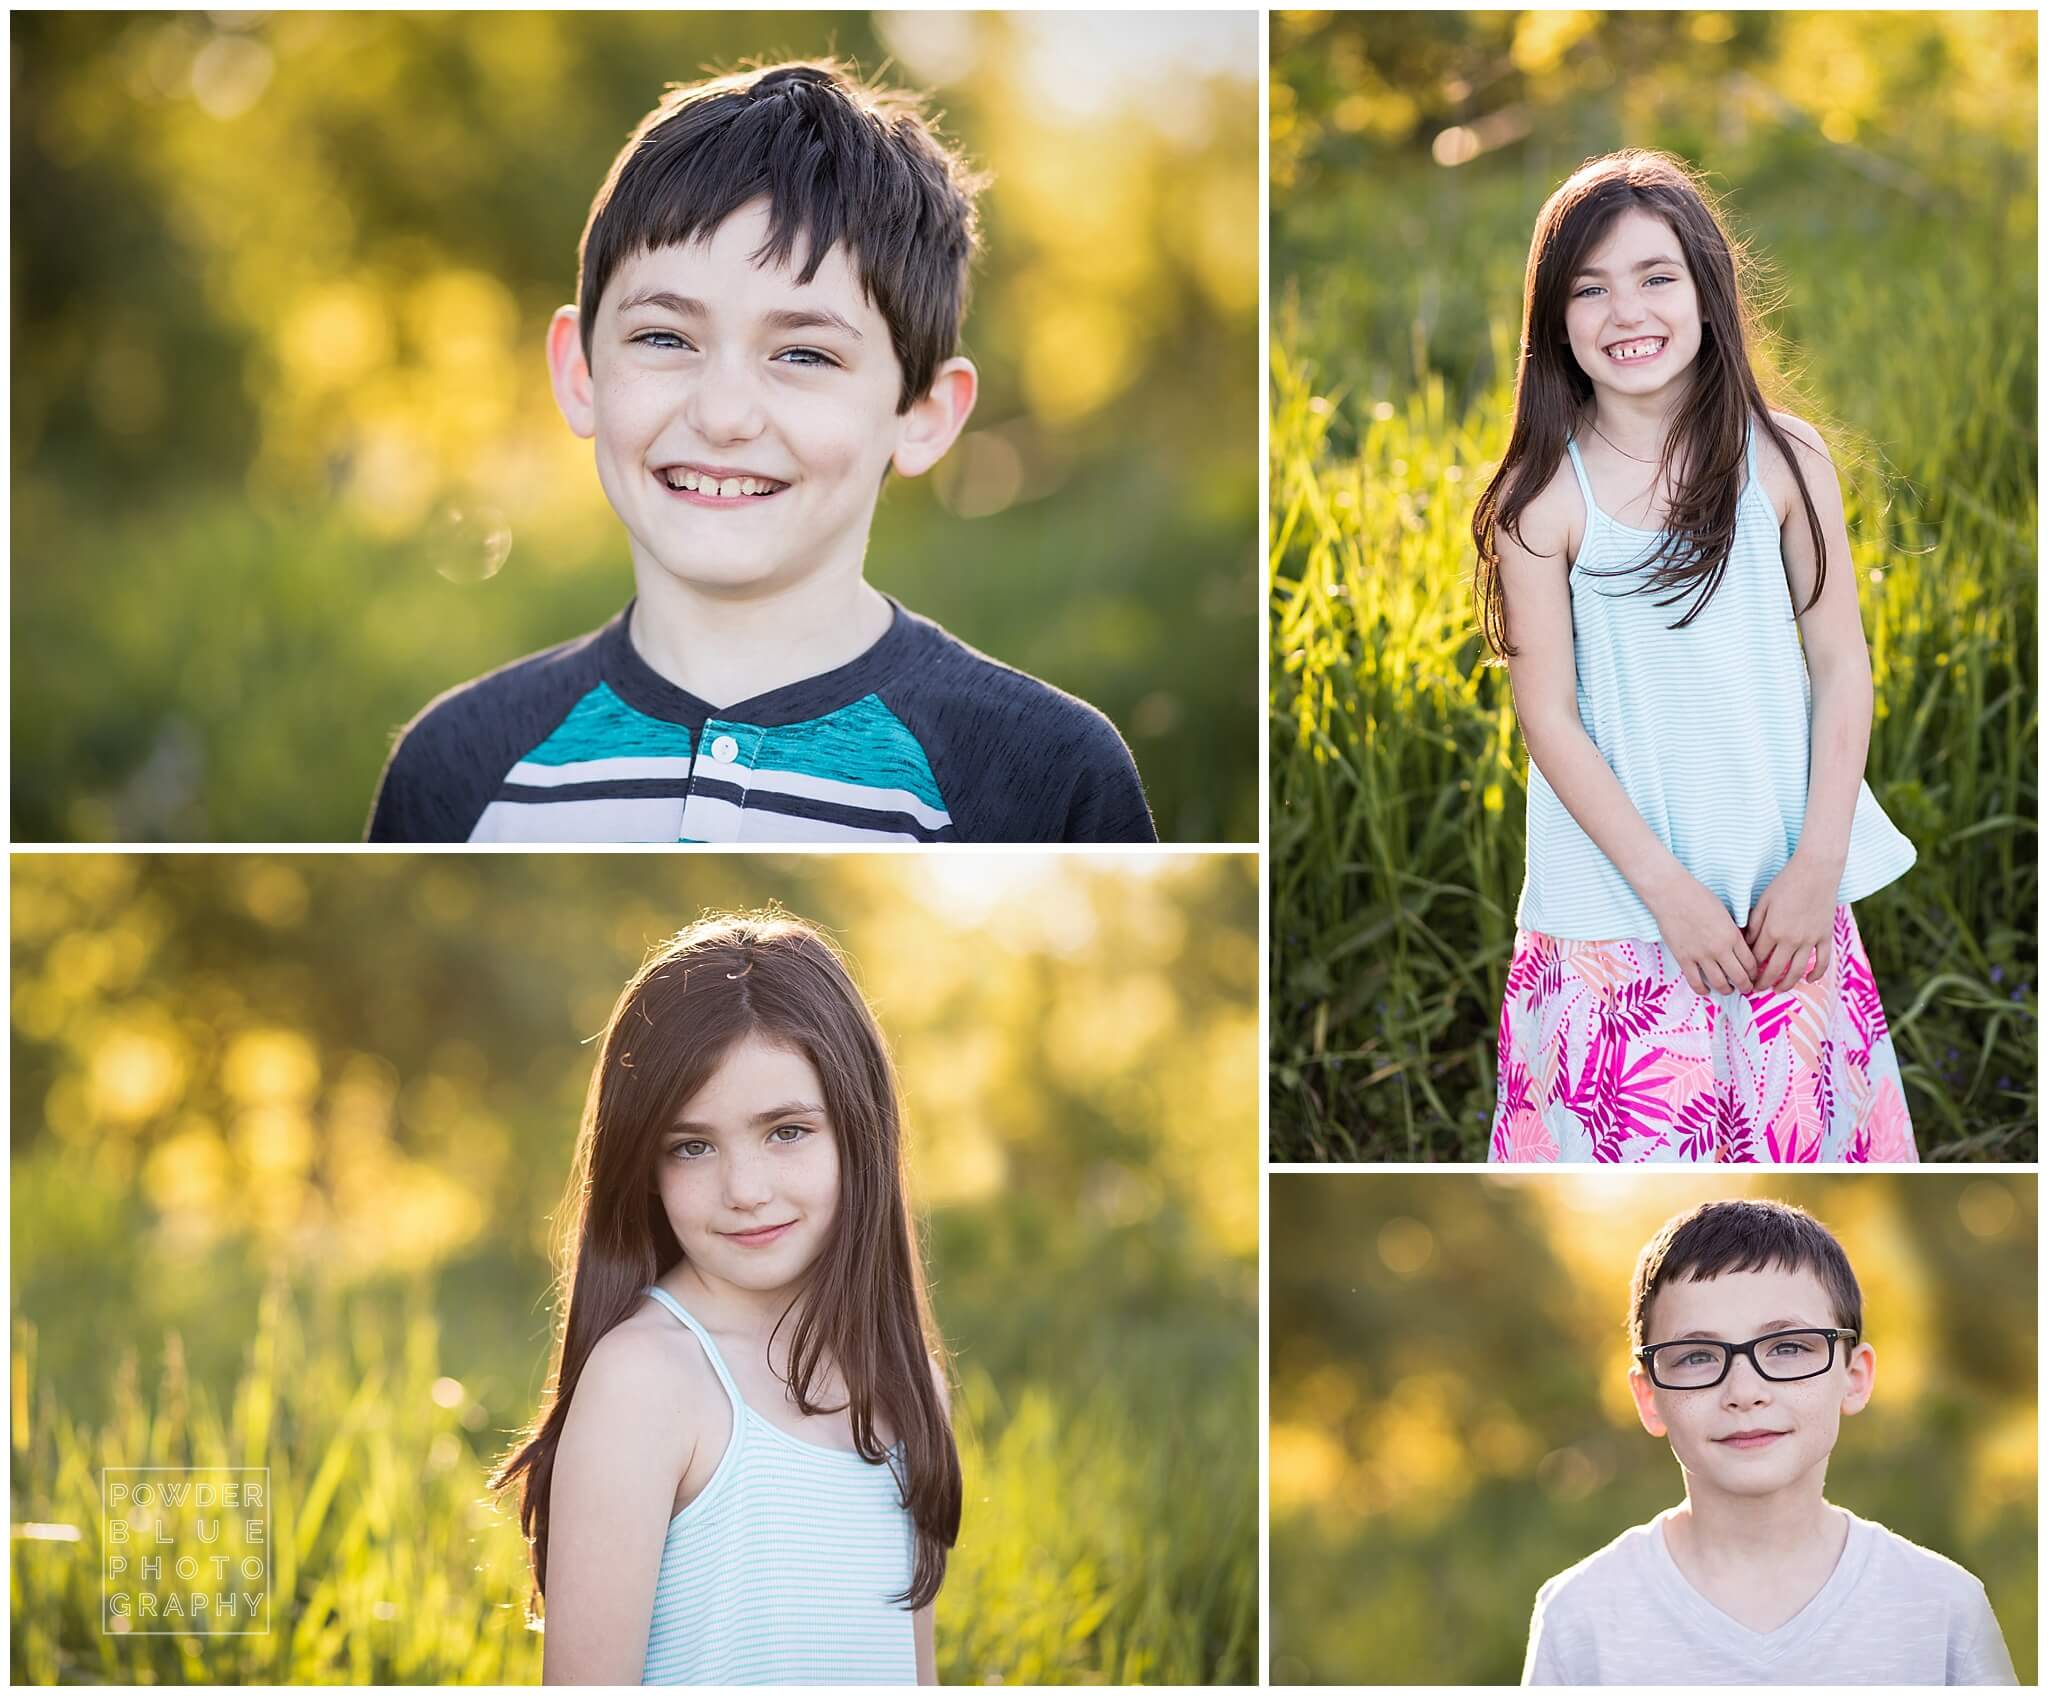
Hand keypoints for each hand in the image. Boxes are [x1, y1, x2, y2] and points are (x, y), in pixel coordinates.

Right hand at [1647, 871, 1757, 996]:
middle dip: (1746, 986)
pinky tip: (1706, 991)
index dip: (1754, 972)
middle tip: (1746, 988)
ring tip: (1728, 990)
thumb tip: (1739, 947)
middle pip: (1739, 976)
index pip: (1750, 962)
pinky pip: (1695, 982)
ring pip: (1720, 983)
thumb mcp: (1725, 913)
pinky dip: (1703, 990)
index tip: (1754, 975)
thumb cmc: (1699, 898)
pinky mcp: (1684, 959)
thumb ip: (1733, 932)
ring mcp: (1701, 955)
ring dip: (1727, 990)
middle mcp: (1720, 949)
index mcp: (1733, 936)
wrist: (1672, 895)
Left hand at [1743, 854, 1837, 991]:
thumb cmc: (1785, 884)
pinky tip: (1810, 980)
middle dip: (1764, 983)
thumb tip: (1748, 943)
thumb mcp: (1763, 902)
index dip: (1750, 968)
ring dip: (1786, 984)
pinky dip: (1817, 973)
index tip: (1744, 975)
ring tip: (1778, 990)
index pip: (1757, 958)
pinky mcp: (1825, 937)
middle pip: (1775, 970)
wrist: (1816, 872)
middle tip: (1756, 990)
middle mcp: (1790, 940)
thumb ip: (1754, 924)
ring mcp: (1810, 940)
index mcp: (1772, 931)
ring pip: (1797, 971)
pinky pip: (1823, 961)